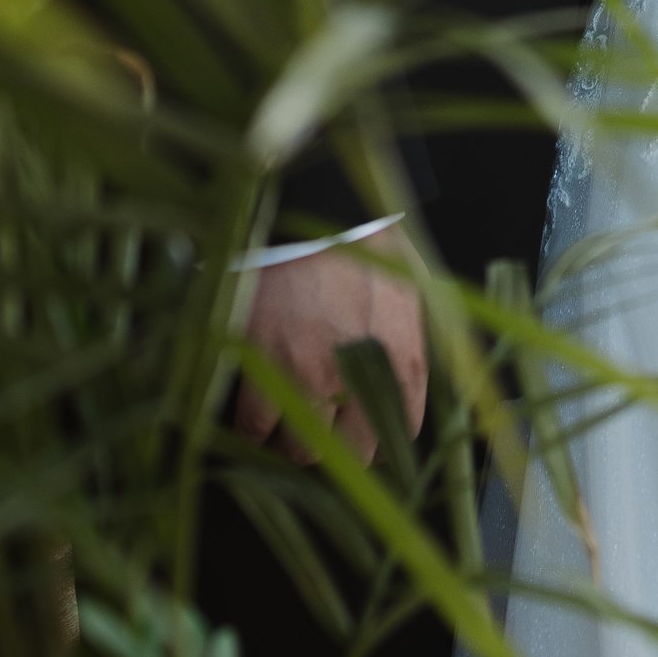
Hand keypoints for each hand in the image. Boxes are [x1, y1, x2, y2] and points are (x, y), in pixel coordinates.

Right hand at [236, 244, 428, 463]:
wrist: (308, 204)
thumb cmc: (360, 238)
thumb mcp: (404, 286)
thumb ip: (403, 339)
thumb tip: (395, 382)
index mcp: (403, 358)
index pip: (400, 429)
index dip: (376, 437)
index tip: (360, 432)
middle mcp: (360, 377)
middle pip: (350, 452)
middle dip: (336, 445)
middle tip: (319, 429)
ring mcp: (308, 375)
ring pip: (300, 449)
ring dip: (292, 440)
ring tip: (283, 423)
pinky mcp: (261, 364)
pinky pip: (254, 426)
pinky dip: (253, 430)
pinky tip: (255, 415)